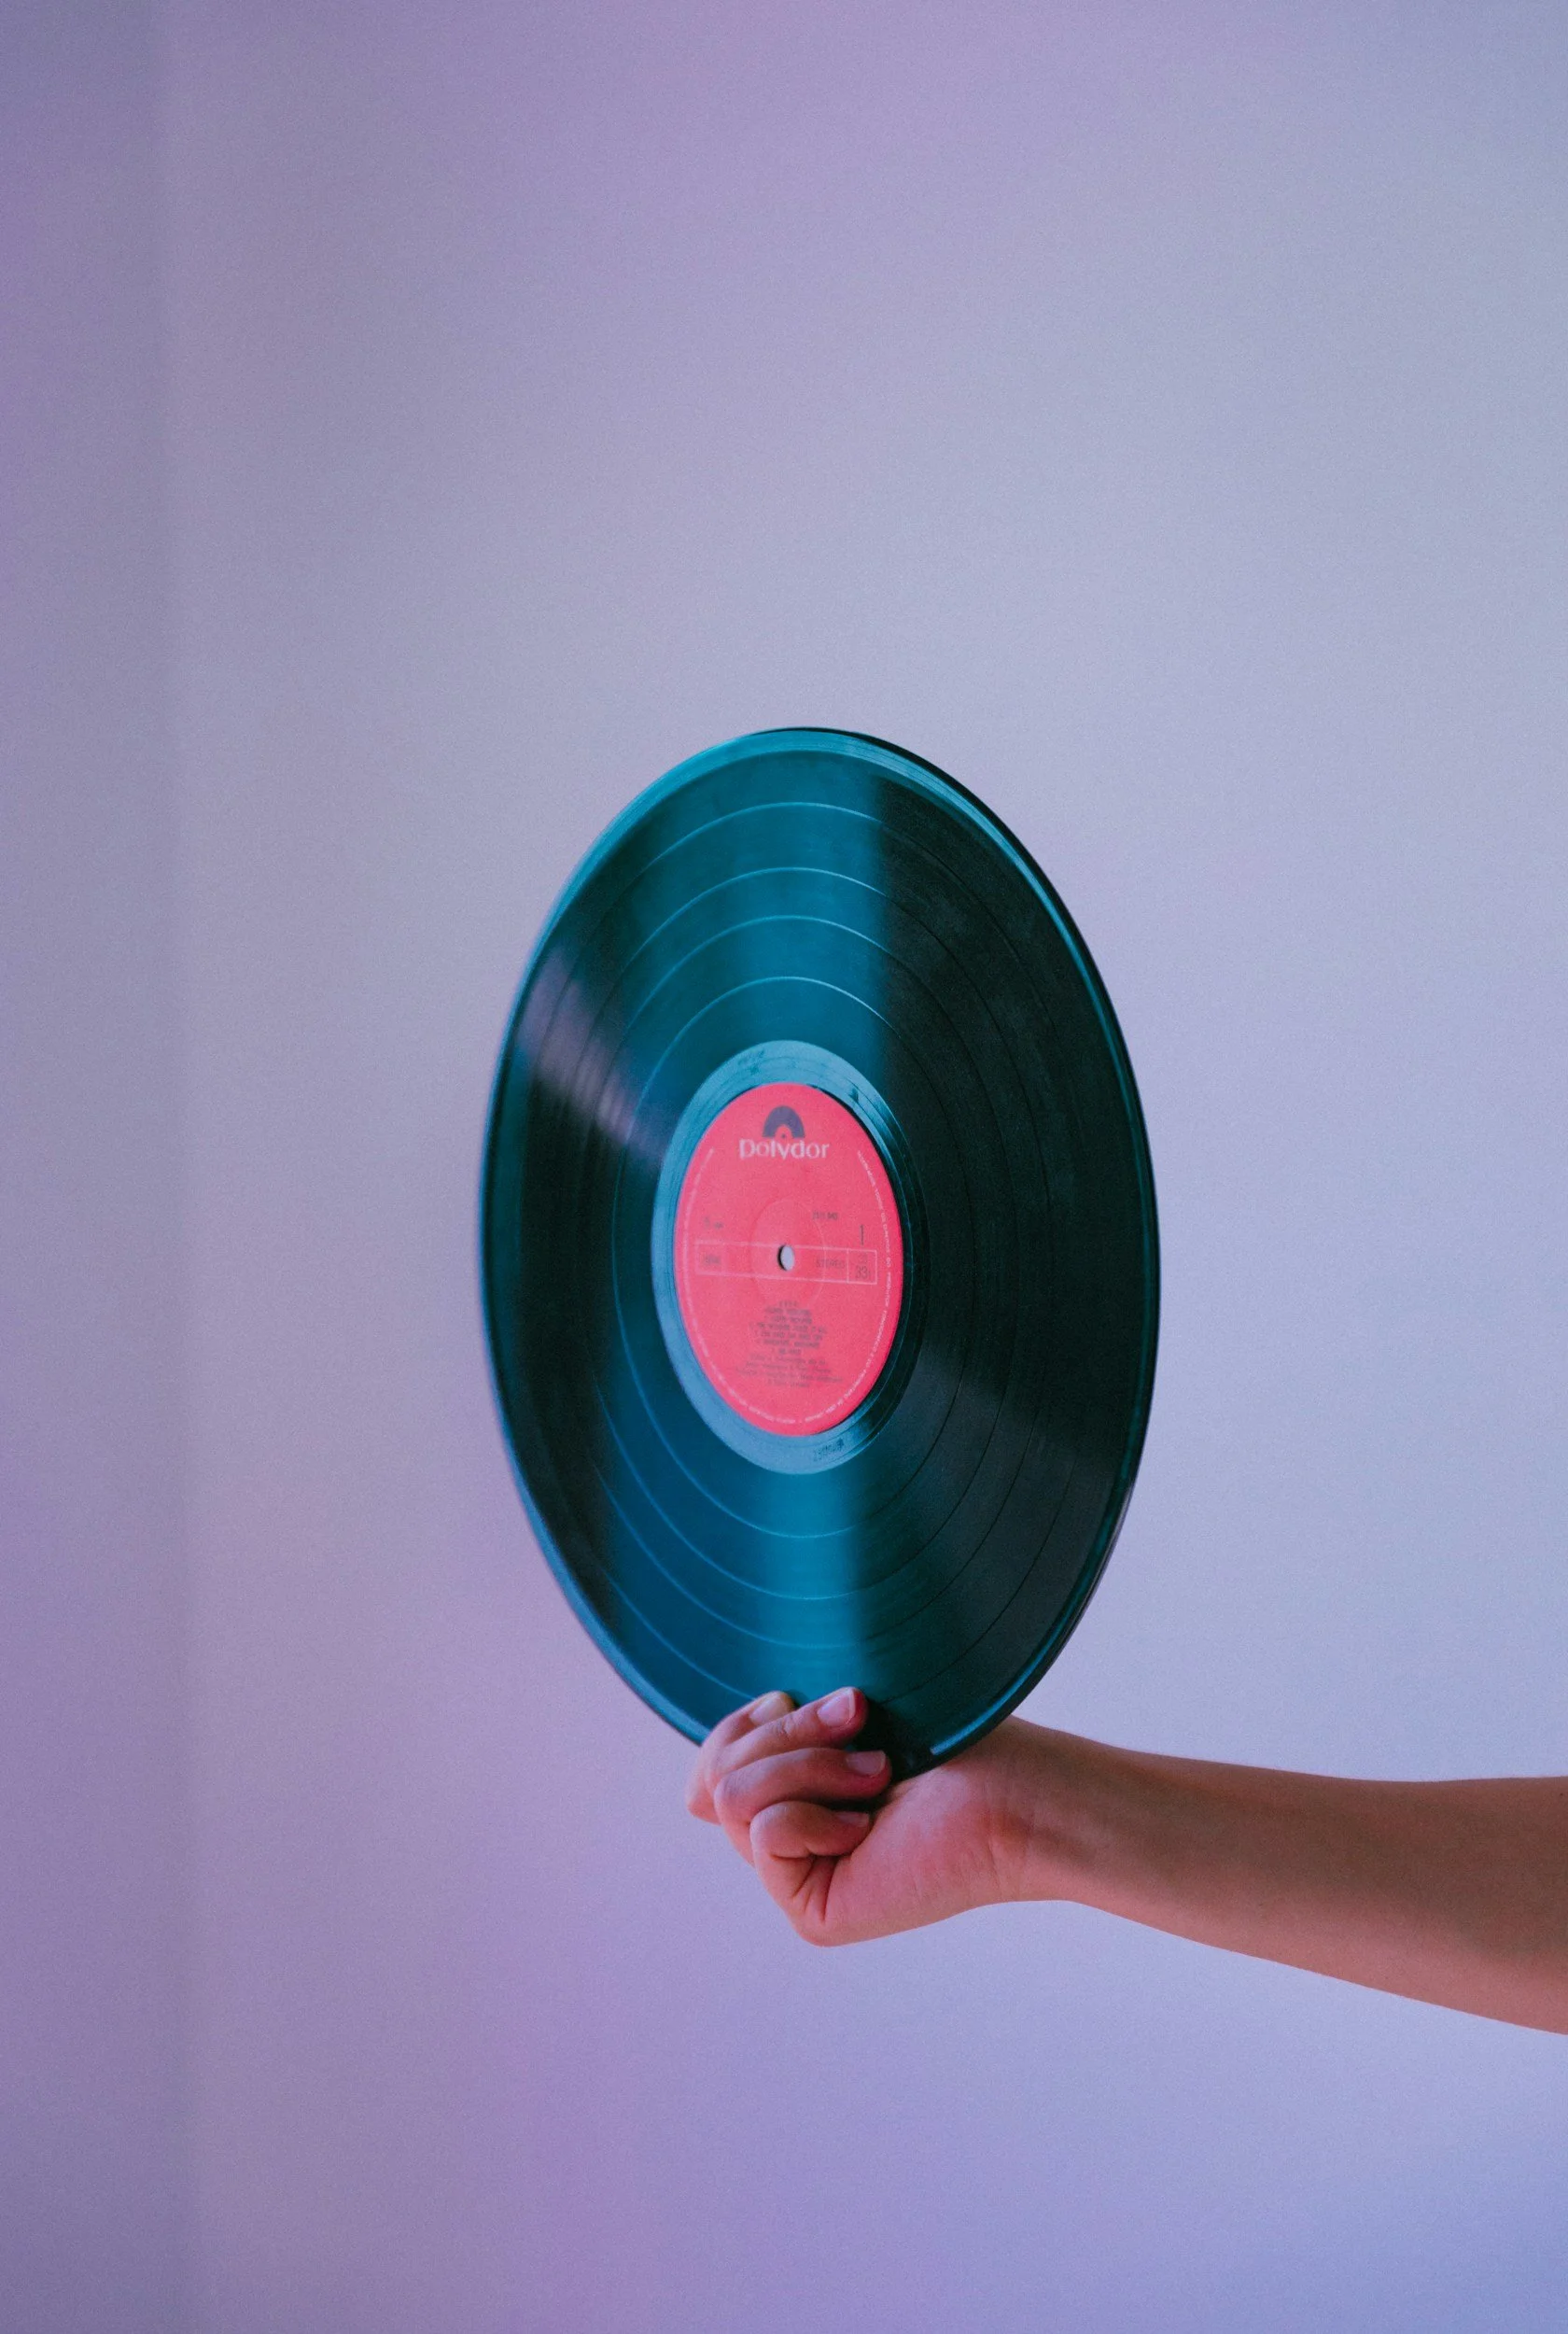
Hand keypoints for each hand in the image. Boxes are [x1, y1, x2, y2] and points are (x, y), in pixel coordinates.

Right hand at [686, 1687, 1043, 1944]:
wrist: (1012, 1789)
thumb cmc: (948, 1739)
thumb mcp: (832, 1721)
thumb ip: (762, 1745)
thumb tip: (697, 1790)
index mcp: (791, 1796)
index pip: (708, 1768)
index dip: (739, 1726)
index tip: (797, 1696)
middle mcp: (788, 1843)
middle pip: (715, 1776)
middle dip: (787, 1732)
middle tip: (860, 1720)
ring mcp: (799, 1881)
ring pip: (733, 1797)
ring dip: (810, 1764)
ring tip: (877, 1771)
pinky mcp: (815, 1912)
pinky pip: (765, 1834)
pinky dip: (815, 1810)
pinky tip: (868, 1823)